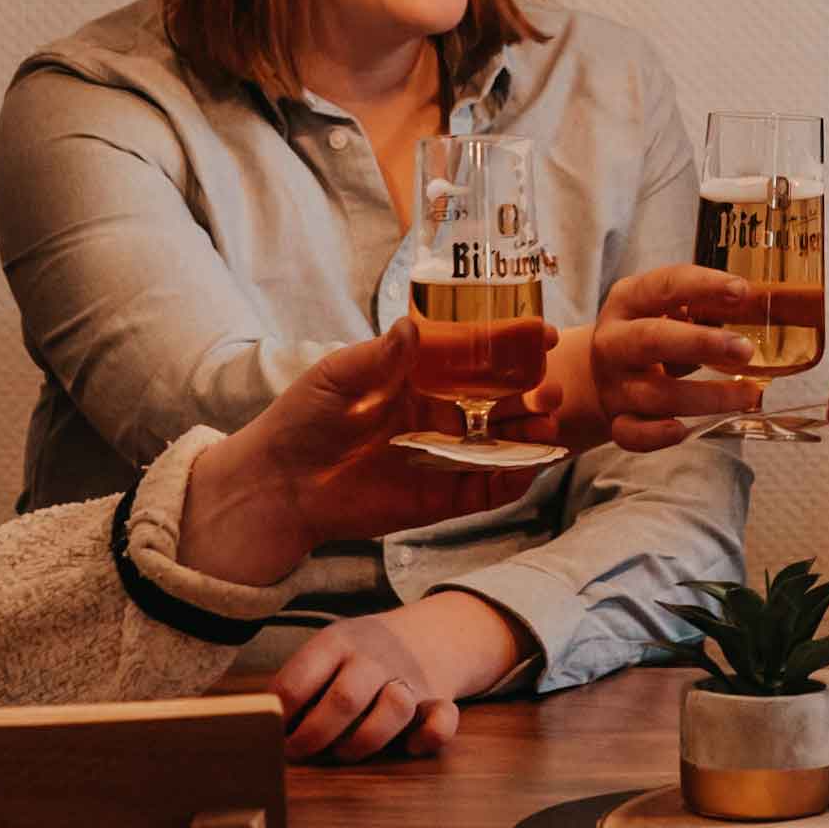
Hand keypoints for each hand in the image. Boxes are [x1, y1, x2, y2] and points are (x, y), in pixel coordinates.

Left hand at [189, 328, 529, 576]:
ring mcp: (445, 458)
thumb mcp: (336, 377)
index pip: (478, 358)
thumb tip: (412, 327)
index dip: (513, 346)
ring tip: (547, 425)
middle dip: (534, 394)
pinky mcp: (443, 500)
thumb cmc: (302, 421)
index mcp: (421, 379)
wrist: (278, 485)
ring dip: (531, 435)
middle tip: (550, 388)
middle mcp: (441, 416)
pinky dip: (513, 480)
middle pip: (502, 402)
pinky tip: (528, 467)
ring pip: (503, 446)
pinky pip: (488, 490)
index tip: (544, 334)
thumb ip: (379, 357)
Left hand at [265, 597, 515, 764]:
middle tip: (298, 753)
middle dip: (314, 736)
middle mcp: (374, 657)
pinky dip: (426, 738)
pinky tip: (407, 746)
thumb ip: (301, 682)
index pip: (298, 681)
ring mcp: (409, 677)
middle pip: (343, 699)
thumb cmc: (358, 656)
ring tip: (344, 752)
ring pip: (394, 708)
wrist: (431, 633)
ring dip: (364, 741)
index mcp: (336, 641)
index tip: (269, 735)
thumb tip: (257, 724)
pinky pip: (443, 722)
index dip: (278, 716)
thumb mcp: (327, 652)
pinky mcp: (439, 700)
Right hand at [545, 267, 769, 451]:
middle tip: (745, 350)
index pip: (665, 285)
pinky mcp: (616, 419)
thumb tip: (763, 304)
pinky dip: (657, 436)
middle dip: (702, 344)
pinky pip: (632, 433)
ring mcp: (614, 383)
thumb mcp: (666, 308)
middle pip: (652, 339)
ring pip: (656, 393)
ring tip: (749, 394)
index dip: (704, 286)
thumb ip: (705, 305)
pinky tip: (684, 431)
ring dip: (706, 397)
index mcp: (628, 301)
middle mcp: (615, 341)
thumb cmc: (650, 333)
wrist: (598, 374)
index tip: (742, 290)